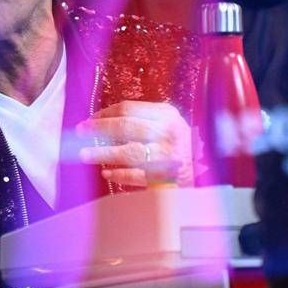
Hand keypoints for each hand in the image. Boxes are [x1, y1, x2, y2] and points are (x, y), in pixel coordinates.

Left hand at [77, 100, 192, 187]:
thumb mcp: (166, 126)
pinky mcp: (167, 178)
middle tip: (80, 132)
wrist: (207, 174)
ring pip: (129, 152)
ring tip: (84, 155)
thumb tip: (100, 122)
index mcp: (167, 116)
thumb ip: (141, 120)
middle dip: (99, 129)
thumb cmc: (177, 147)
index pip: (129, 109)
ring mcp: (168, 156)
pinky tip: (106, 173)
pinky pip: (137, 175)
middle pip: (126, 127)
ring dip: (103, 153)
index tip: (88, 120)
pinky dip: (119, 174)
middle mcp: (169, 133)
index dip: (104, 114)